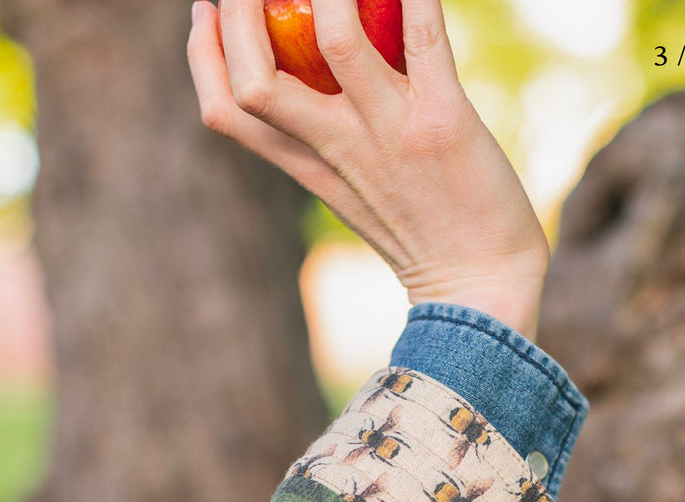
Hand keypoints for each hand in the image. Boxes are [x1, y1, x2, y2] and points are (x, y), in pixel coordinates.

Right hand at [186, 0, 549, 339]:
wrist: (481, 291)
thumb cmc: (424, 238)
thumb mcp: (353, 195)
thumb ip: (325, 146)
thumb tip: (313, 86)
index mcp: (308, 169)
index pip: (228, 113)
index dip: (203, 56)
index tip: (208, 12)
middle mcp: (338, 148)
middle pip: (255, 81)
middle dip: (237, 15)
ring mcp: (390, 134)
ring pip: (334, 43)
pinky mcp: (445, 122)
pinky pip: (425, 41)